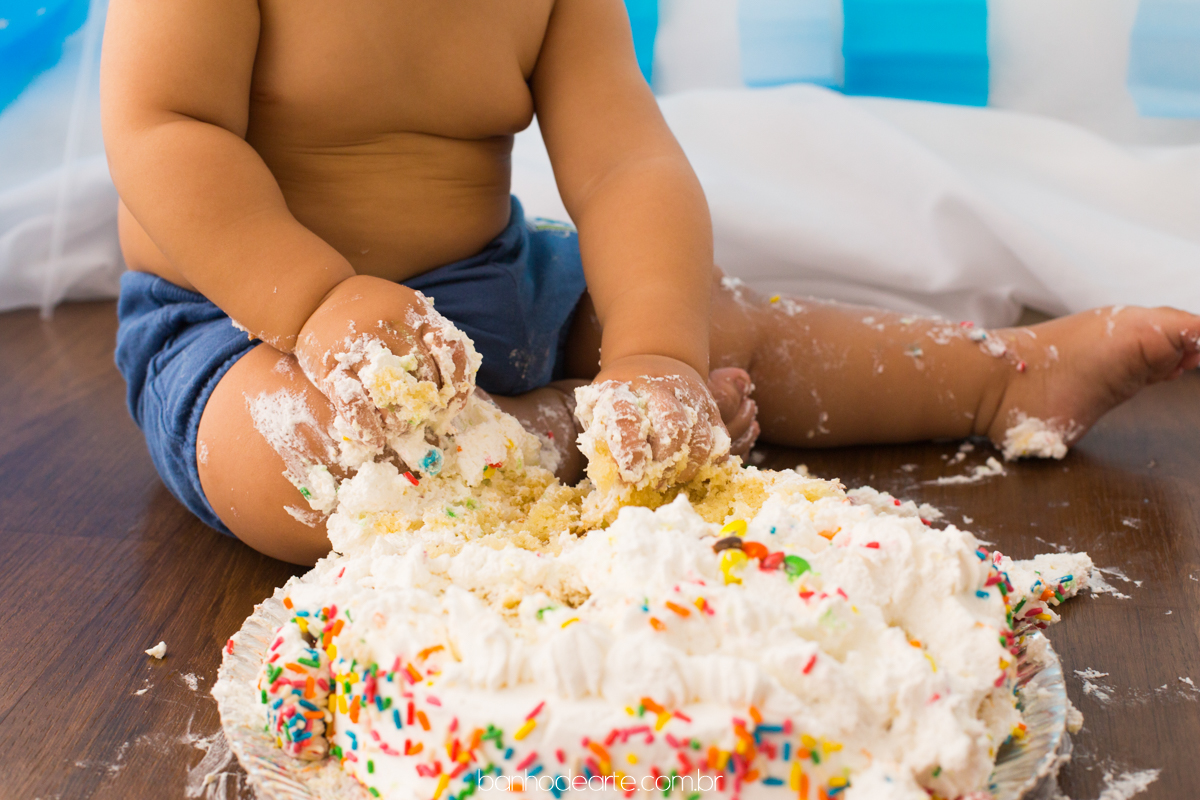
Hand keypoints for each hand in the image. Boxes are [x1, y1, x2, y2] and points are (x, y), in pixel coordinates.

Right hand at [294, 275, 474, 449]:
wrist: (315, 299)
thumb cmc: (371, 313)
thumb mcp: (406, 311)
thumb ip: (431, 338)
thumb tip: (455, 389)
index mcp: (415, 313)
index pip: (450, 351)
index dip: (457, 382)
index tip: (452, 403)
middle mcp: (391, 328)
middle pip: (423, 379)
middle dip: (426, 406)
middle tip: (421, 418)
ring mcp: (360, 348)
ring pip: (393, 396)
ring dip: (400, 421)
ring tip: (398, 429)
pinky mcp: (332, 369)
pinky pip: (355, 406)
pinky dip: (368, 428)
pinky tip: (374, 439)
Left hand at [586, 354, 729, 487]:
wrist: (652, 360)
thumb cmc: (620, 398)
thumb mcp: (598, 410)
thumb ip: (602, 442)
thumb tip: (614, 482)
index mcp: (622, 389)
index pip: (627, 417)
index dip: (630, 449)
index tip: (631, 474)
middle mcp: (658, 389)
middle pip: (672, 424)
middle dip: (665, 460)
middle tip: (655, 480)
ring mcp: (689, 396)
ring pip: (699, 435)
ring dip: (687, 465)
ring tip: (673, 478)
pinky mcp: (710, 406)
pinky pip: (720, 439)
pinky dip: (710, 460)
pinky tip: (693, 468)